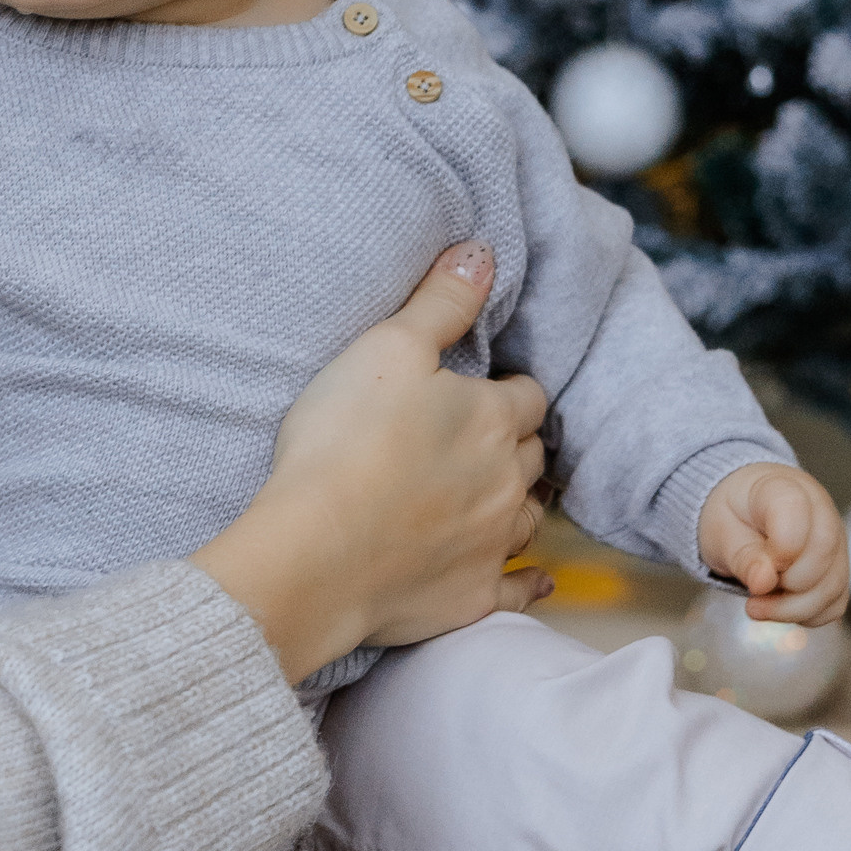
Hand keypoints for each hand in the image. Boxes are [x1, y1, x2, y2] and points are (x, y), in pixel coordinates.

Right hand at [192, 246, 553, 685]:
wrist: (315, 554)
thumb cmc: (344, 443)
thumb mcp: (387, 349)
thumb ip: (441, 302)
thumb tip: (483, 253)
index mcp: (493, 419)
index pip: (527, 397)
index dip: (507, 391)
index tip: (486, 391)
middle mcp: (509, 481)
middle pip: (533, 456)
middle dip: (515, 445)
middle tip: (483, 441)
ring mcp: (494, 544)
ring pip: (531, 517)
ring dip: (521, 503)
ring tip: (502, 497)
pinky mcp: (472, 597)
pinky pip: (519, 589)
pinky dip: (530, 581)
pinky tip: (536, 579)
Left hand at [695, 463, 847, 624]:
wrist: (744, 511)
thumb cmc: (732, 515)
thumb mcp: (720, 530)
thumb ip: (742, 555)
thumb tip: (763, 583)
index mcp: (784, 489)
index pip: (797, 514)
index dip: (780, 550)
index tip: (757, 572)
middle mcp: (821, 512)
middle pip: (823, 555)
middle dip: (786, 585)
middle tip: (753, 591)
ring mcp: (835, 542)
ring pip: (832, 585)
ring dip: (793, 608)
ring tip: (757, 605)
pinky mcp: (837, 570)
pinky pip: (834, 603)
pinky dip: (806, 615)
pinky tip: (778, 606)